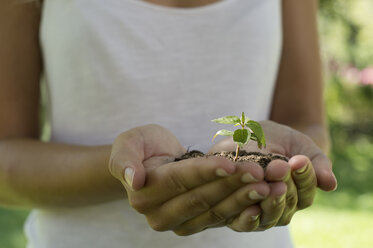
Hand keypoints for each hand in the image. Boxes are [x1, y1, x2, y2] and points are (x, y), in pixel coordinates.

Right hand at [108, 124, 269, 234]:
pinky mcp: (196, 224)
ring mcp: (180, 224)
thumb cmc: (142, 147)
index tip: (233, 163)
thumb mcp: (128, 143)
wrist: (153, 162)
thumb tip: (133, 180)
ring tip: (271, 185)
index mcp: (145, 194)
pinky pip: (222, 218)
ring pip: (216, 211)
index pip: (181, 181)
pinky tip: (264, 199)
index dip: (207, 172)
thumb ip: (125, 160)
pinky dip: (244, 208)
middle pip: (202, 199)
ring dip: (245, 198)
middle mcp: (160, 216)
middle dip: (234, 185)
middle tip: (262, 173)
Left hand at [208, 120, 336, 230]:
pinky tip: (250, 208)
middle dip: (285, 183)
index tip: (299, 160)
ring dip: (270, 201)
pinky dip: (249, 218)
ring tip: (266, 185)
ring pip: (270, 215)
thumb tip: (331, 184)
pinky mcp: (239, 214)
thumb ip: (317, 162)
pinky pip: (245, 223)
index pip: (306, 189)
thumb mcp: (300, 145)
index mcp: (300, 193)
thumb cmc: (280, 140)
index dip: (304, 176)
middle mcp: (282, 206)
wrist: (249, 136)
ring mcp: (261, 212)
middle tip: (279, 167)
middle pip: (289, 202)